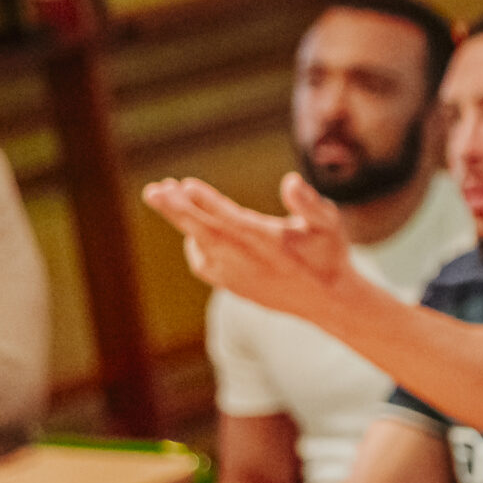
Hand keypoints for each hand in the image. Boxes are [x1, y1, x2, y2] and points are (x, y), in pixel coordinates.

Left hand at [143, 174, 355, 325]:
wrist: (327, 301)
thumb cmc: (328, 255)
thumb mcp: (328, 224)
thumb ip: (310, 204)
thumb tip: (291, 182)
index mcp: (269, 242)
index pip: (232, 220)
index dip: (208, 203)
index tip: (185, 185)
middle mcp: (248, 260)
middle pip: (204, 232)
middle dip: (176, 210)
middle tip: (153, 191)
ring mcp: (236, 275)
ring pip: (199, 245)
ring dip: (181, 221)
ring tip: (166, 194)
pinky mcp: (232, 285)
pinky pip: (203, 262)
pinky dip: (194, 243)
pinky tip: (192, 228)